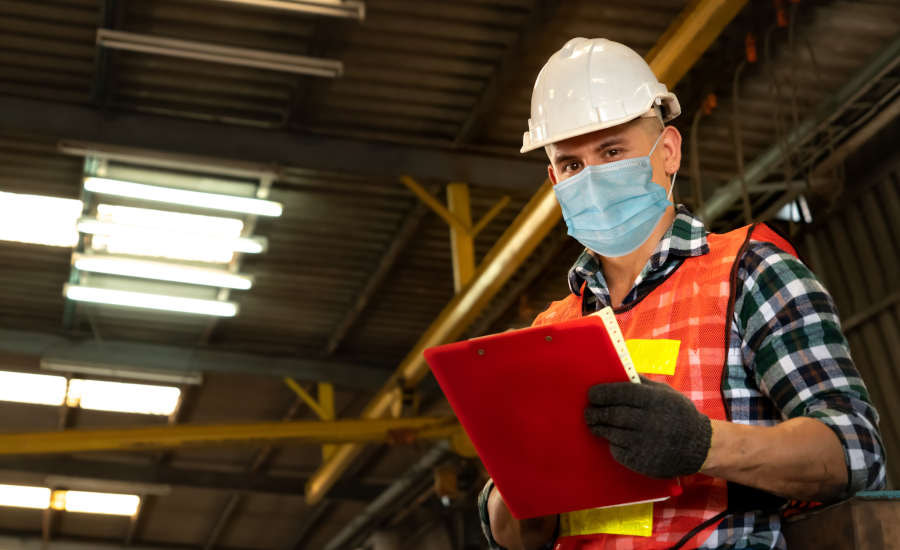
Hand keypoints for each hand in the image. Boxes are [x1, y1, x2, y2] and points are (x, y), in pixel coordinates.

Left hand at [584, 376, 710, 477]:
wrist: (700, 447)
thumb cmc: (679, 415)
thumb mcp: (666, 393)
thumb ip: (643, 384)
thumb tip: (618, 372)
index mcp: (656, 401)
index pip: (622, 393)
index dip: (602, 393)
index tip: (591, 394)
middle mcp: (651, 421)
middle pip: (613, 414)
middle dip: (596, 412)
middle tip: (588, 412)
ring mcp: (646, 443)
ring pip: (612, 433)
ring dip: (599, 428)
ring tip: (593, 424)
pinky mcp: (643, 462)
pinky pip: (618, 451)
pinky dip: (612, 444)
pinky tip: (612, 439)